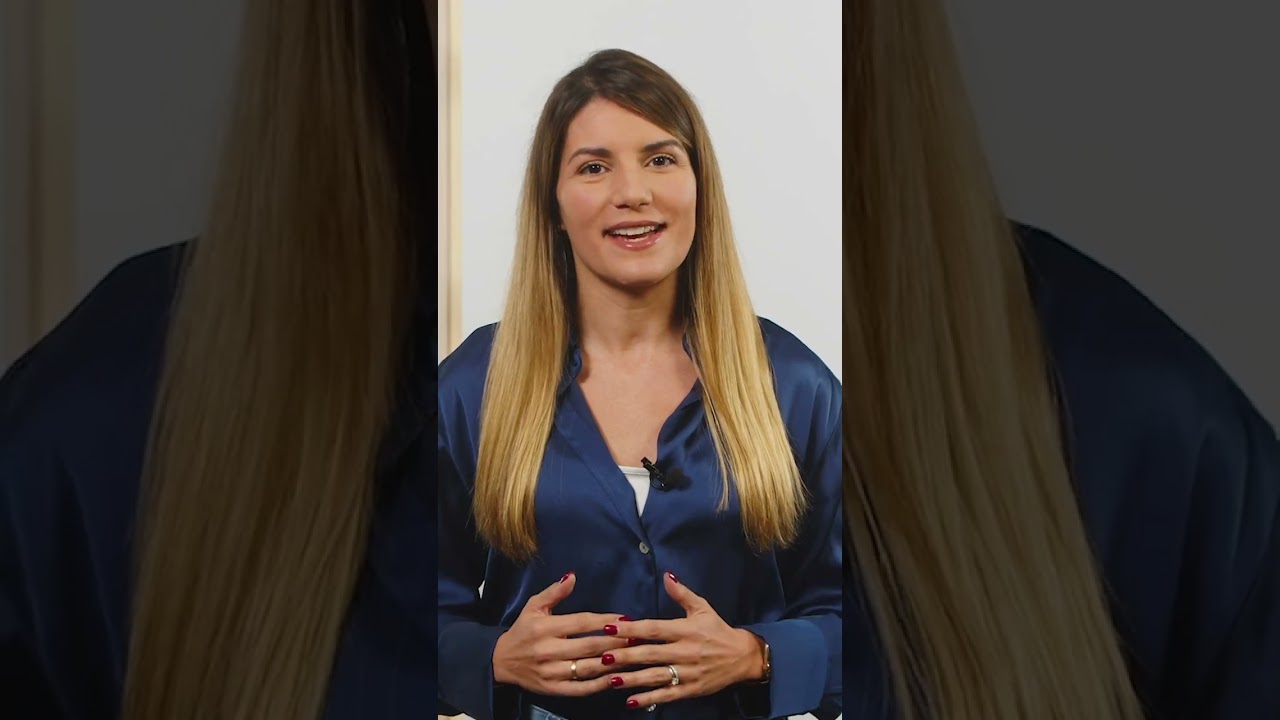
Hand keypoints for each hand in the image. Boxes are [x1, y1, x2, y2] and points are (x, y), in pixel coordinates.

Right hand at [491, 572, 631, 696]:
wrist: (500, 661)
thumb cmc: (522, 630)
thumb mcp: (533, 606)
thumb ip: (554, 592)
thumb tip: (572, 576)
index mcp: (544, 628)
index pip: (580, 623)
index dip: (604, 621)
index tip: (625, 619)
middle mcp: (547, 650)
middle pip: (588, 647)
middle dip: (615, 642)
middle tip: (637, 638)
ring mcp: (550, 672)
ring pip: (587, 669)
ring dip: (612, 664)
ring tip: (633, 657)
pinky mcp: (552, 690)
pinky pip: (579, 689)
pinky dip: (599, 685)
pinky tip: (615, 679)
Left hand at [603, 571, 767, 708]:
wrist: (743, 657)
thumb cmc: (718, 630)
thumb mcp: (703, 608)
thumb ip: (682, 594)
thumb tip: (666, 575)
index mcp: (686, 630)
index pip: (654, 629)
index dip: (632, 628)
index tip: (611, 627)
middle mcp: (685, 651)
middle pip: (651, 654)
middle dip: (626, 656)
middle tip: (603, 657)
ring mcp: (688, 672)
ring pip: (656, 676)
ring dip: (633, 679)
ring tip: (611, 679)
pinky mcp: (691, 689)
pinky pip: (667, 695)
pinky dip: (649, 699)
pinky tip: (631, 701)